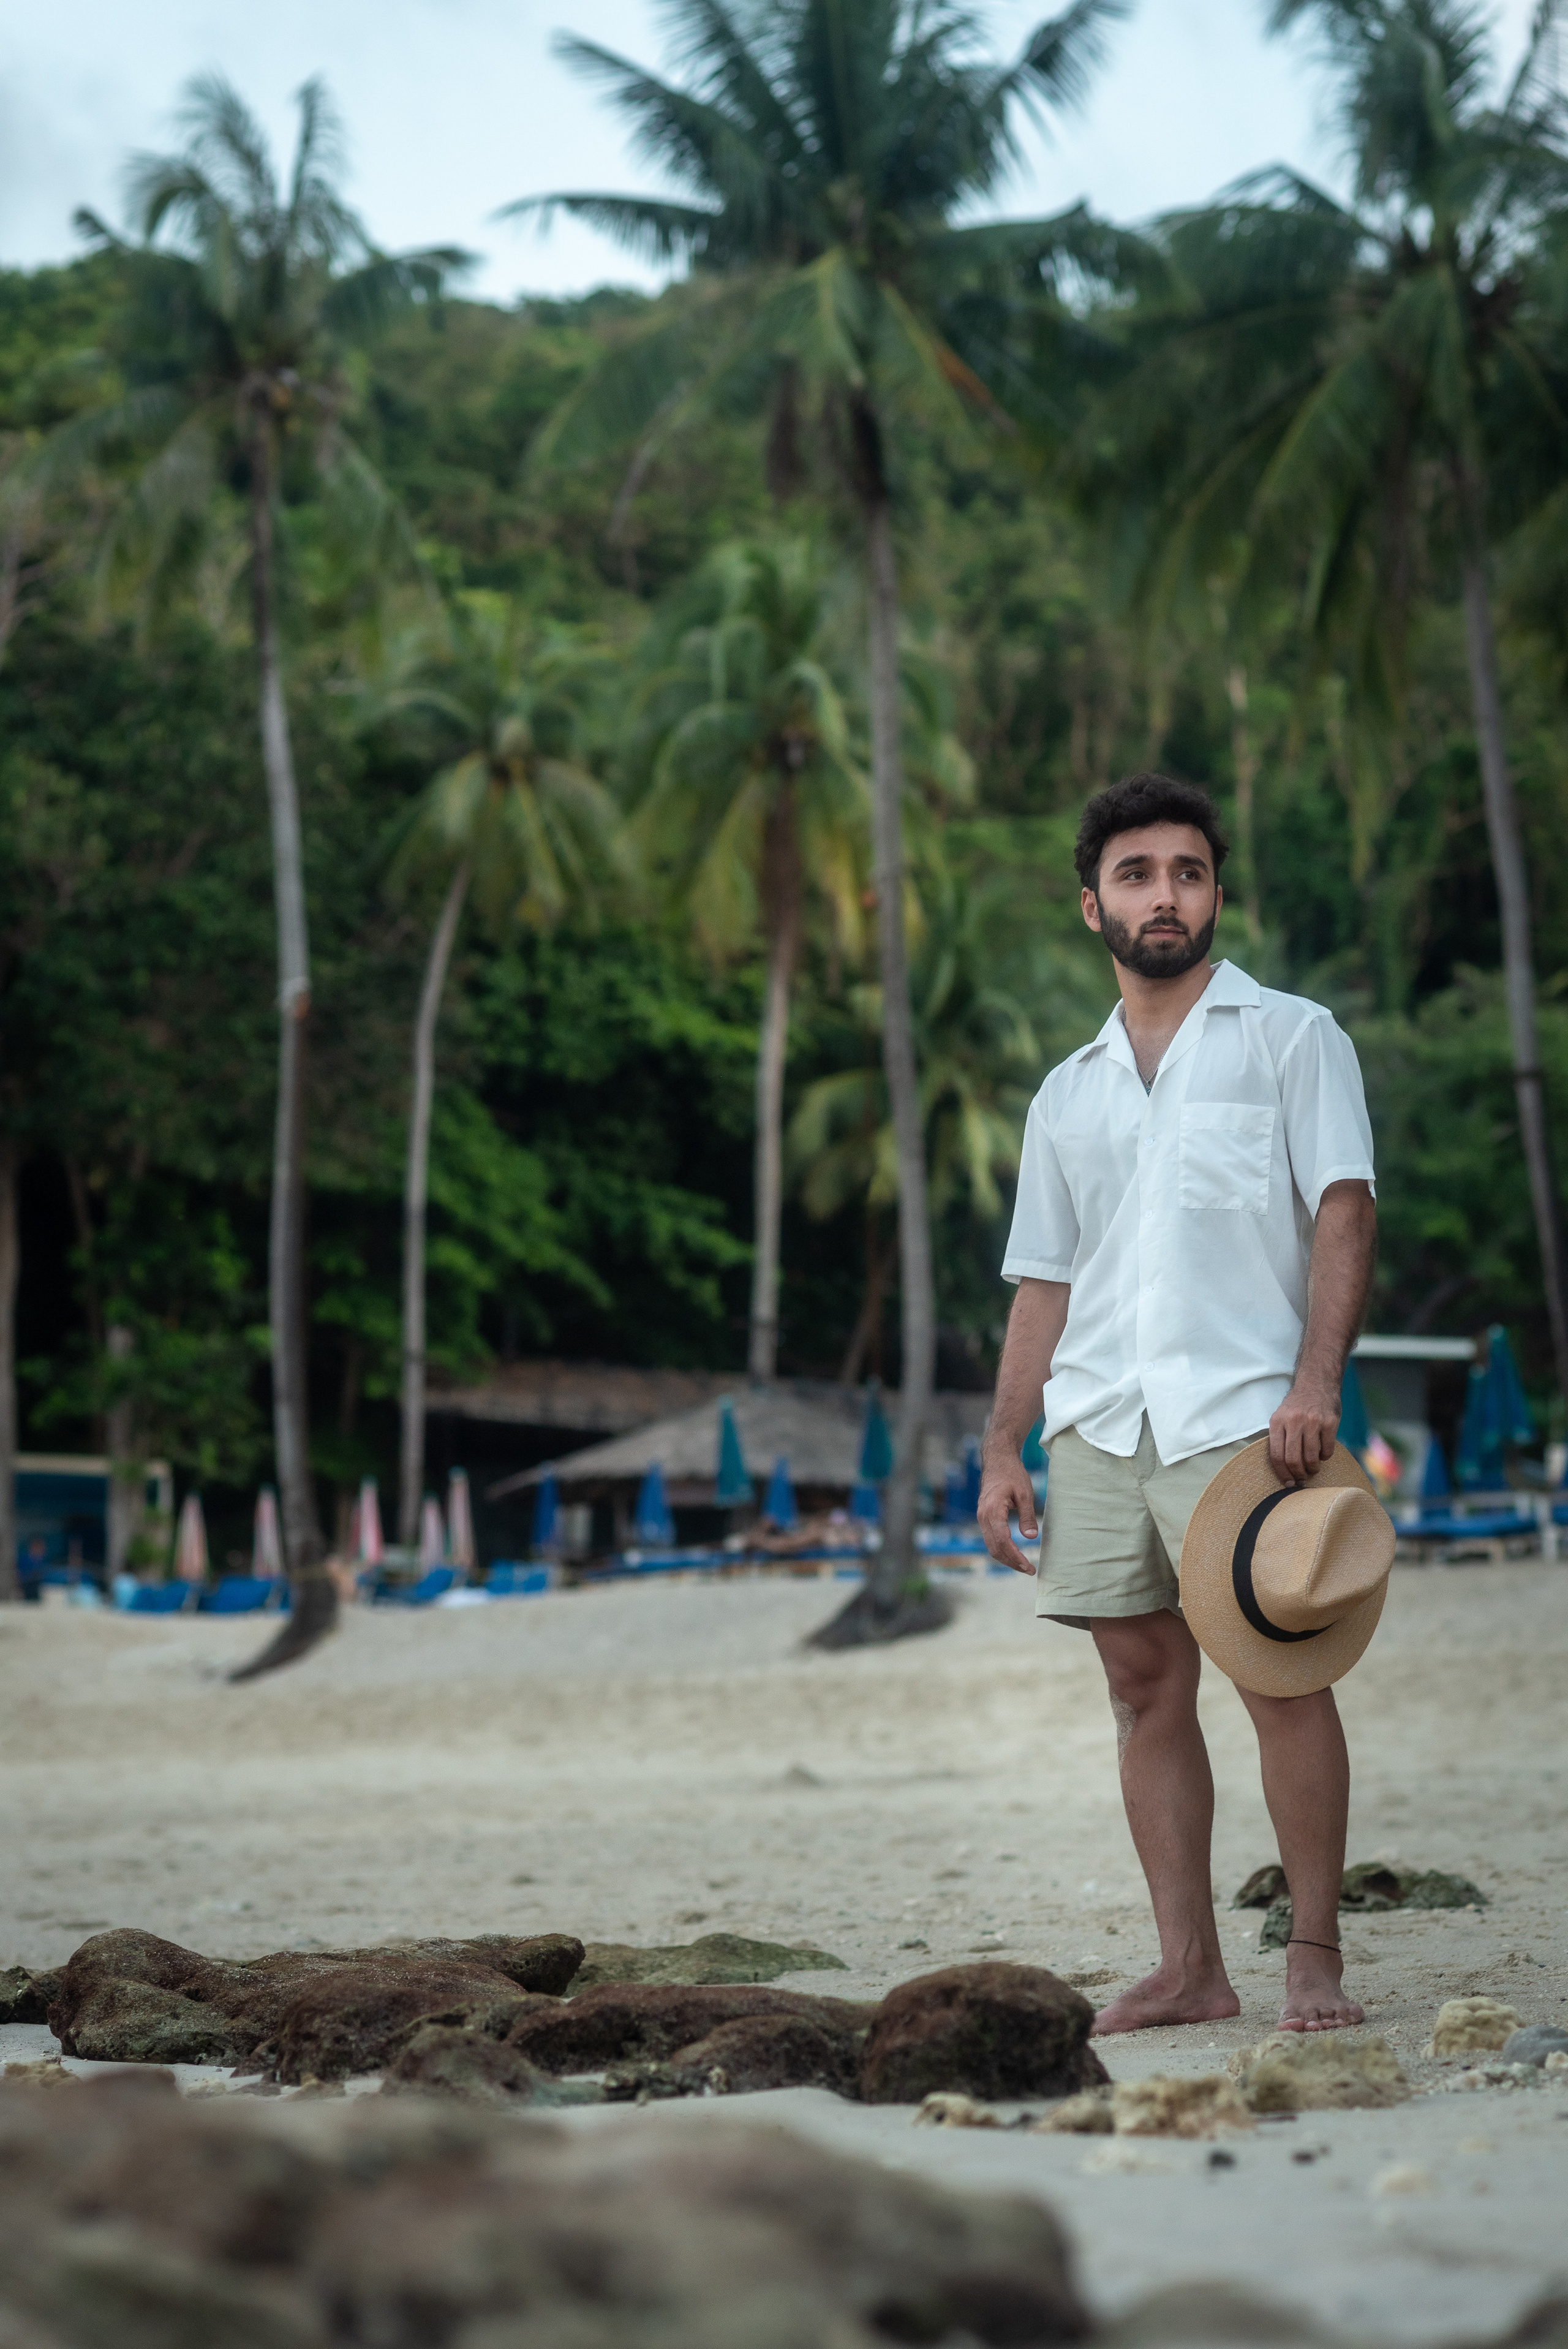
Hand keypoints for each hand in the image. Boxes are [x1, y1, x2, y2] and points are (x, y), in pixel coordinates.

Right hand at [977, 1450, 1039, 1574]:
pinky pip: (990, 1538)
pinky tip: (1014, 1553)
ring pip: (991, 1545)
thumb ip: (1027, 1516)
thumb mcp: (1025, 1493)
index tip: (1029, 1566)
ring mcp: (981, 1517)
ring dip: (1006, 1558)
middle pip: (995, 1548)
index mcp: (992, 1511)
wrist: (997, 1459)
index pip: (1003, 1541)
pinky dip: (1001, 1549)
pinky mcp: (984, 1517)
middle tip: (1029, 1570)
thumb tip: (1031, 1537)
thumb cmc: (1012, 1474)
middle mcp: (983, 1516)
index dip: (1016, 1557)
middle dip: (1011, 1562)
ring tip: (1023, 1565)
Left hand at [1268, 1375, 1340, 1484]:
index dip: (1282, 1473)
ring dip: (1312, 1469)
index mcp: (1277, 1421)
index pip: (1276, 1455)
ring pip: (1310, 1457)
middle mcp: (1294, 1421)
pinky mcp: (1330, 1423)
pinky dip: (1324, 1457)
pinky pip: (1327, 1450)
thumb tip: (1282, 1469)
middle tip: (1301, 1479)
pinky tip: (1322, 1455)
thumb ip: (1279, 1438)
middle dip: (1297, 1474)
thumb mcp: (1281, 1416)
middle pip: (1293, 1459)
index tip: (1287, 1483)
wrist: (1317, 1383)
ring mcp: (1312, 1422)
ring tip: (1312, 1469)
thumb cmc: (1297, 1405)